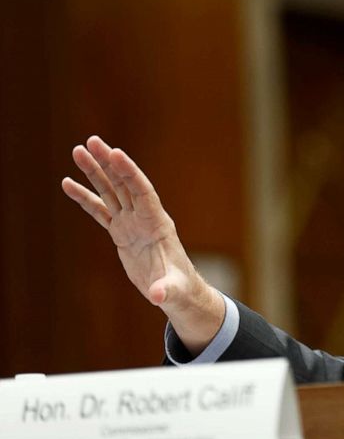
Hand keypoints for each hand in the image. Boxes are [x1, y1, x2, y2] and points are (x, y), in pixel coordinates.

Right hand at [61, 136, 224, 353]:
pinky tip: (68, 184)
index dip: (130, 173)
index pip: (142, 191)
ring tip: (78, 151)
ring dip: (95, 172)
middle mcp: (144, 217)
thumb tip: (158, 297)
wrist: (176, 290)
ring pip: (111, 192)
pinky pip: (100, 210)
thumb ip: (166, 291)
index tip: (116, 153)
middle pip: (124, 184)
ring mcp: (131, 223)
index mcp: (157, 224)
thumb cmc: (180, 288)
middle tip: (92, 141)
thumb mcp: (173, 290)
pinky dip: (85, 197)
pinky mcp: (121, 232)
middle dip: (109, 163)